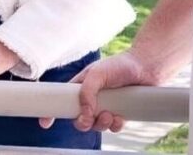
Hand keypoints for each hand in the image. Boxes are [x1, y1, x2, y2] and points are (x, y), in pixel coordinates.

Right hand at [38, 51, 166, 131]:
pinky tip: (120, 116)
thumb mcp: (97, 74)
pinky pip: (113, 127)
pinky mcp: (120, 113)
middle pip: (78, 118)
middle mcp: (92, 98)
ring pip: (96, 125)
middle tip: (88, 121)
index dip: (52, 112)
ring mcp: (106, 106)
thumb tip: (84, 114)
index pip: (62, 101)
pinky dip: (115, 125)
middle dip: (82, 123)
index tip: (45, 123)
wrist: (146, 68)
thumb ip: (86, 93)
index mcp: (80, 87)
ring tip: (109, 114)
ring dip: (101, 124)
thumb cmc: (120, 65)